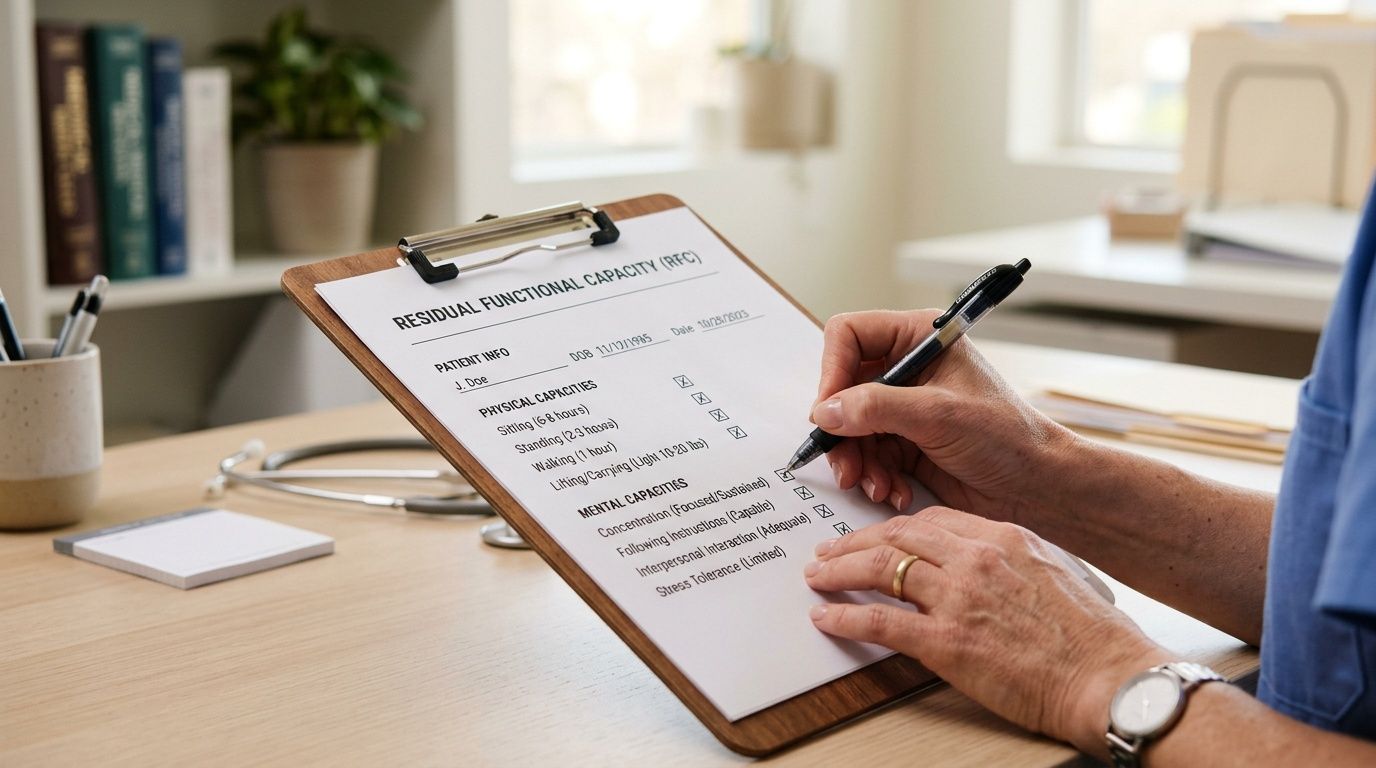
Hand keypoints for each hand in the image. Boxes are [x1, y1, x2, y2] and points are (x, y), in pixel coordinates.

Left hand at [804, 506, 1169, 752]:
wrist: (1109, 678)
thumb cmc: (1094, 636)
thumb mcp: (1056, 572)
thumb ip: (1015, 561)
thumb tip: (992, 564)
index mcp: (1003, 537)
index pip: (930, 519)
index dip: (892, 526)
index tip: (873, 534)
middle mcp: (975, 558)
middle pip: (897, 535)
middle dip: (854, 541)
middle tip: (829, 550)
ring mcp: (958, 598)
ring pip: (880, 568)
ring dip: (839, 571)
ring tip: (817, 577)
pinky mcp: (946, 642)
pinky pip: (879, 620)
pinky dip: (843, 616)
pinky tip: (825, 619)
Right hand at [812, 310, 1075, 522]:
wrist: (1036, 488)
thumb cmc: (1008, 437)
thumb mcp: (938, 414)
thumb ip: (877, 407)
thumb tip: (826, 411)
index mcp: (920, 338)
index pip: (850, 336)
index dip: (833, 371)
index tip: (829, 412)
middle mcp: (908, 368)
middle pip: (843, 388)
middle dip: (843, 430)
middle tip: (846, 463)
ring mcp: (904, 407)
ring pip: (850, 427)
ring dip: (857, 460)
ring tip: (875, 485)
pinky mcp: (904, 442)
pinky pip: (867, 455)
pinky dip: (874, 476)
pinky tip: (894, 491)